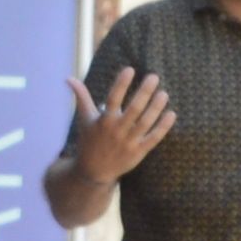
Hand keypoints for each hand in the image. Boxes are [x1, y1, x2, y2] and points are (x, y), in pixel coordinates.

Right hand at [49, 68, 171, 197]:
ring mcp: (128, 142)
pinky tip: (171, 114)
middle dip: (144, 92)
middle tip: (154, 77)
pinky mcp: (138, 152)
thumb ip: (81, 97)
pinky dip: (163, 127)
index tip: (130, 69)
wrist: (93, 171)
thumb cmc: (89, 140)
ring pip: (145, 122)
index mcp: (103, 120)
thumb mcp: (84, 119)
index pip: (113, 98)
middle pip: (133, 109)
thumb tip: (69, 78)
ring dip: (156, 108)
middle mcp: (116, 130)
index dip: (121, 84)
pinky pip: (153, 138)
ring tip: (164, 93)